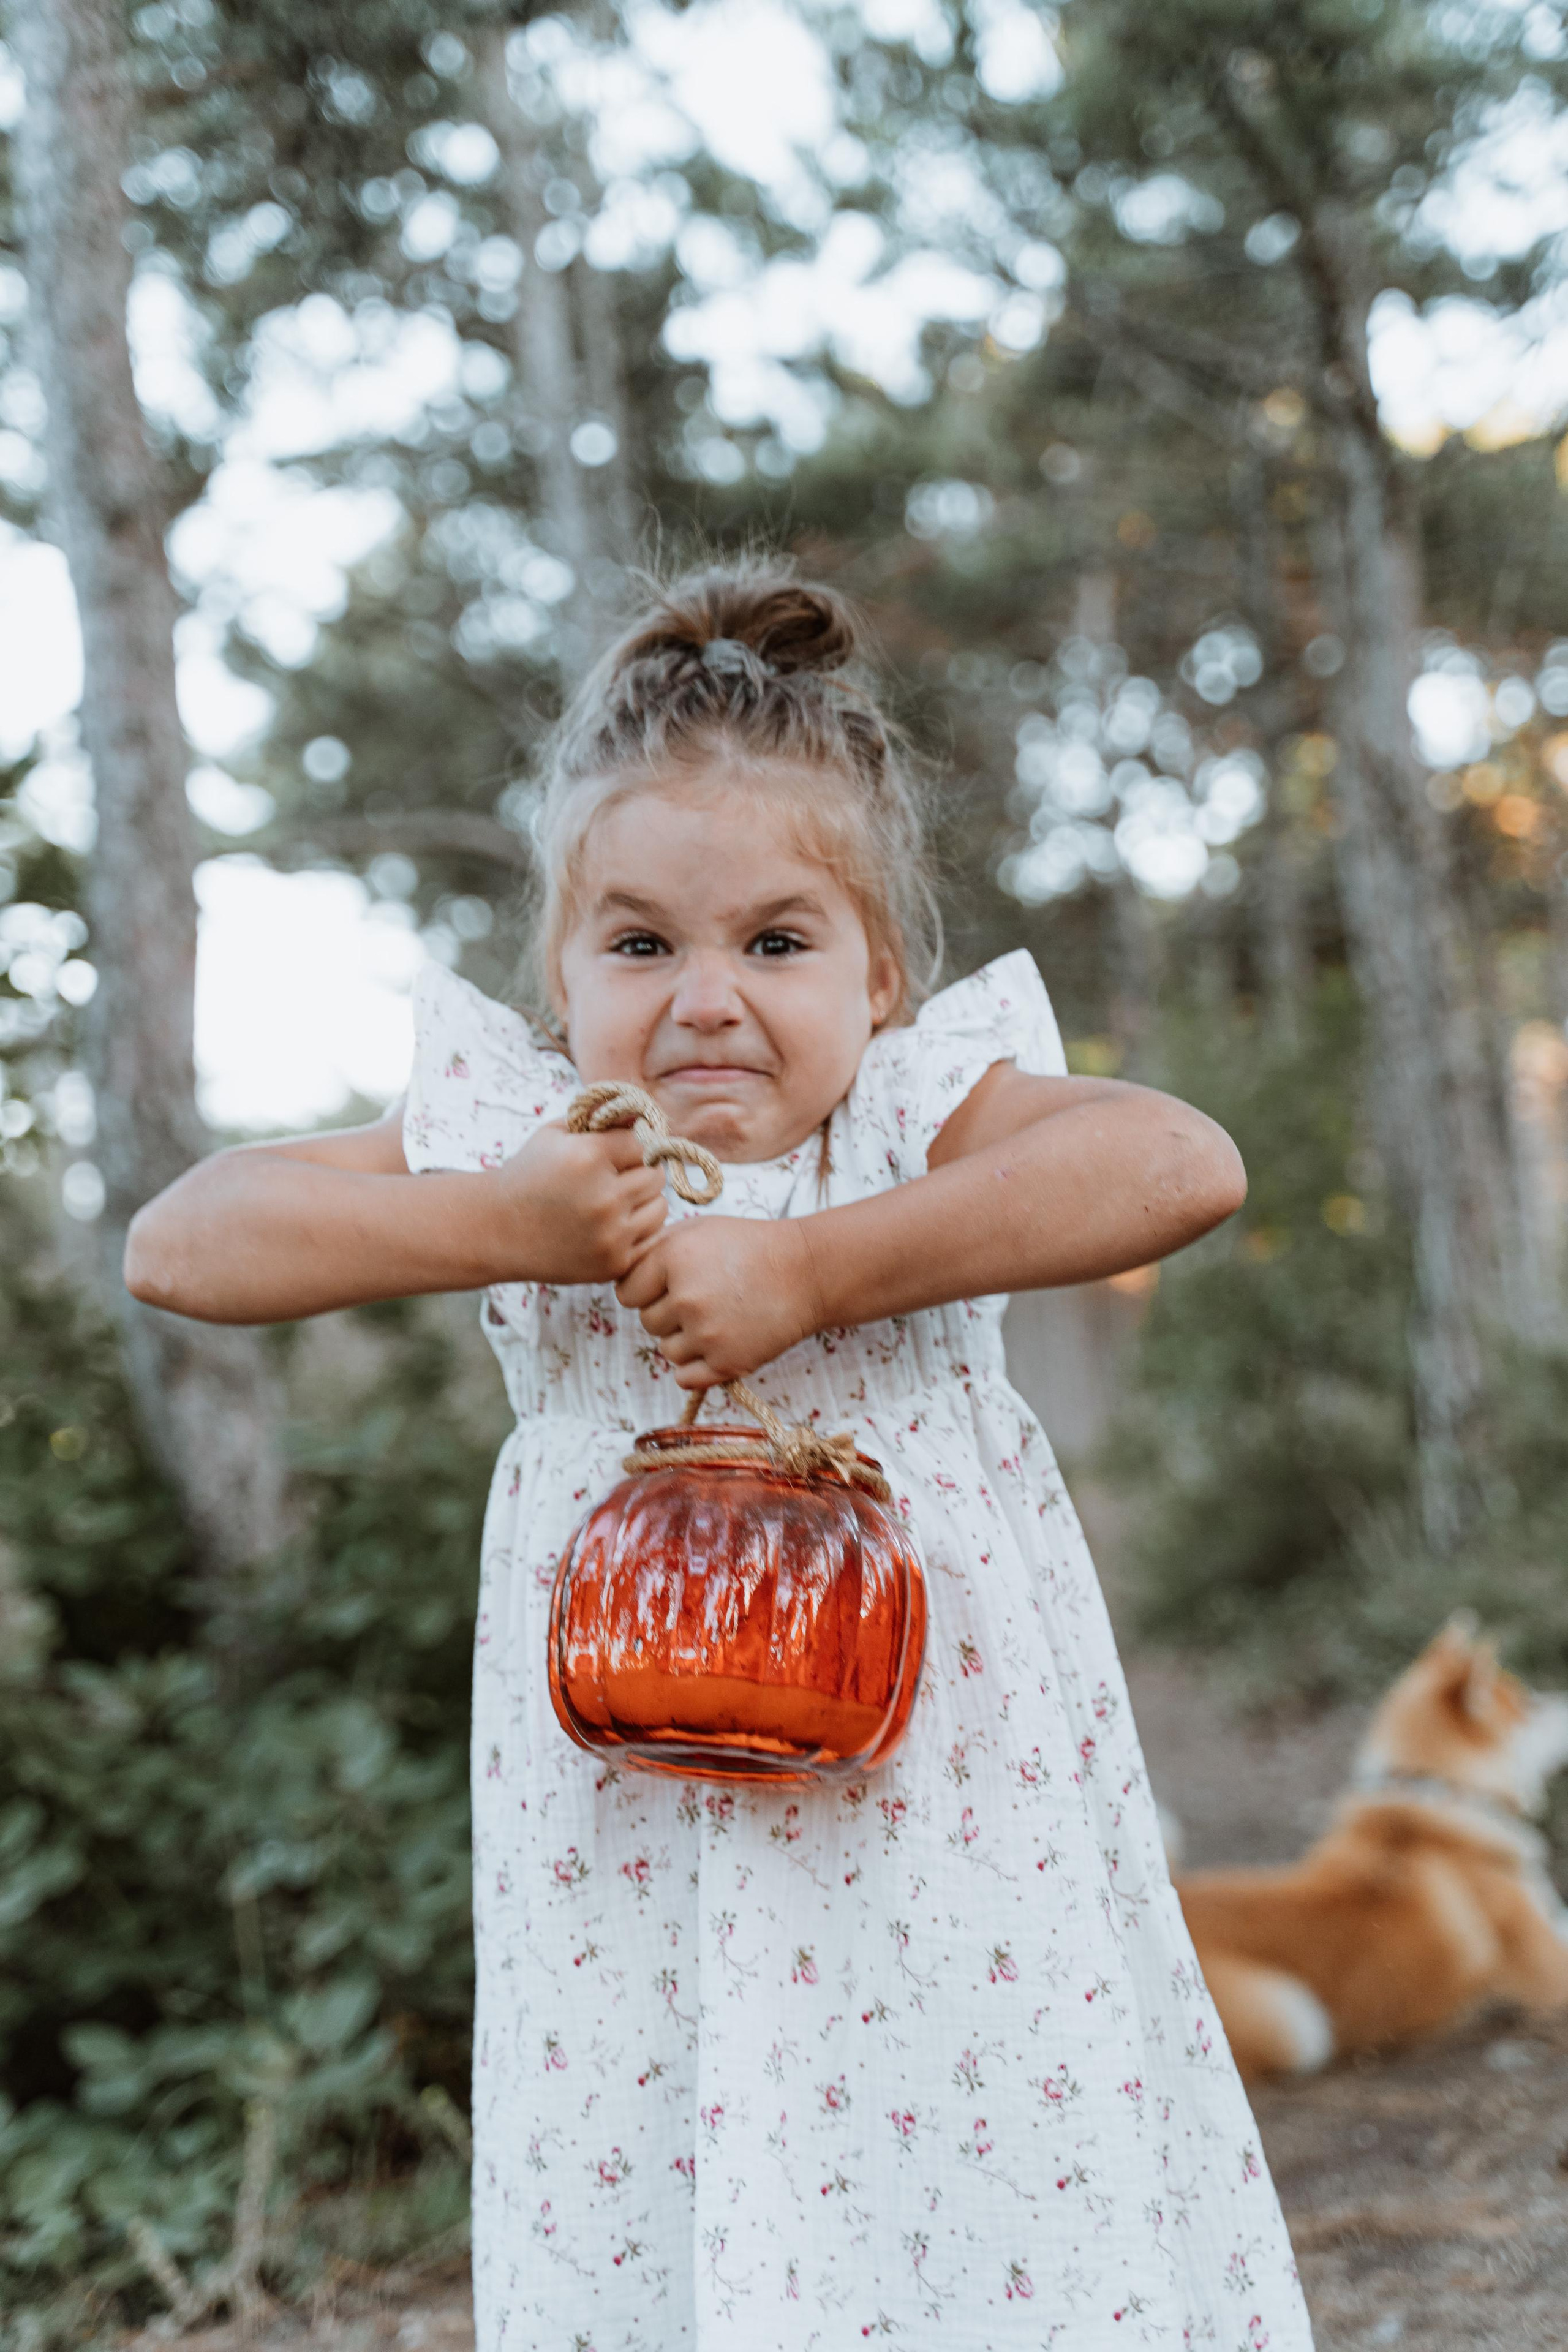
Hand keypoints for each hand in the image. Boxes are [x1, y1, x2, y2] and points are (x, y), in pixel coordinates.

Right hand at [489, 1122, 666, 1284]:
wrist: (495, 1229)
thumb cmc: (527, 1175)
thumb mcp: (555, 1134)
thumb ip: (600, 1120)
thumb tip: (645, 1115)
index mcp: (589, 1157)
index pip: (642, 1143)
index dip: (628, 1147)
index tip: (613, 1154)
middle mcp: (604, 1196)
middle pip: (655, 1175)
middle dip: (637, 1172)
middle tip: (614, 1178)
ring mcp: (611, 1234)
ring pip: (659, 1207)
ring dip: (642, 1202)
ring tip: (614, 1201)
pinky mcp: (613, 1262)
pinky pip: (649, 1238)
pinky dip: (635, 1230)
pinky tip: (609, 1225)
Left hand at [615, 1216, 822, 1388]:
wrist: (806, 1272)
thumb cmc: (749, 1247)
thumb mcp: (698, 1230)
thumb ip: (655, 1249)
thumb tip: (619, 1274)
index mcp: (673, 1258)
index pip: (626, 1293)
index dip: (647, 1288)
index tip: (672, 1283)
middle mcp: (686, 1297)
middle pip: (647, 1323)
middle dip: (668, 1313)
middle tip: (704, 1298)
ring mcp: (707, 1333)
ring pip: (667, 1350)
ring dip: (685, 1339)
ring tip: (718, 1317)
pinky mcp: (727, 1362)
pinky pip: (684, 1377)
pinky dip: (696, 1366)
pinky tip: (717, 1343)